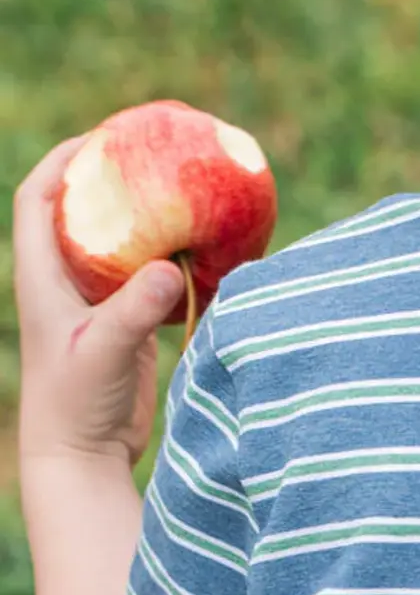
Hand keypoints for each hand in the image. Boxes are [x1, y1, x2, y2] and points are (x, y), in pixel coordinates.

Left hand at [13, 138, 186, 469]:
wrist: (83, 455)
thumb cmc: (75, 403)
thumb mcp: (103, 351)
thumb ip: (133, 310)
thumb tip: (172, 269)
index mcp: (42, 275)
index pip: (38, 198)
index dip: (64, 160)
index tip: (104, 138)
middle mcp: (66, 280)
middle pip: (85, 211)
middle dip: (117, 180)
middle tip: (159, 156)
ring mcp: (96, 302)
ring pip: (121, 243)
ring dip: (150, 219)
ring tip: (187, 194)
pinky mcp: (125, 324)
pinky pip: (150, 278)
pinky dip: (175, 262)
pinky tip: (206, 253)